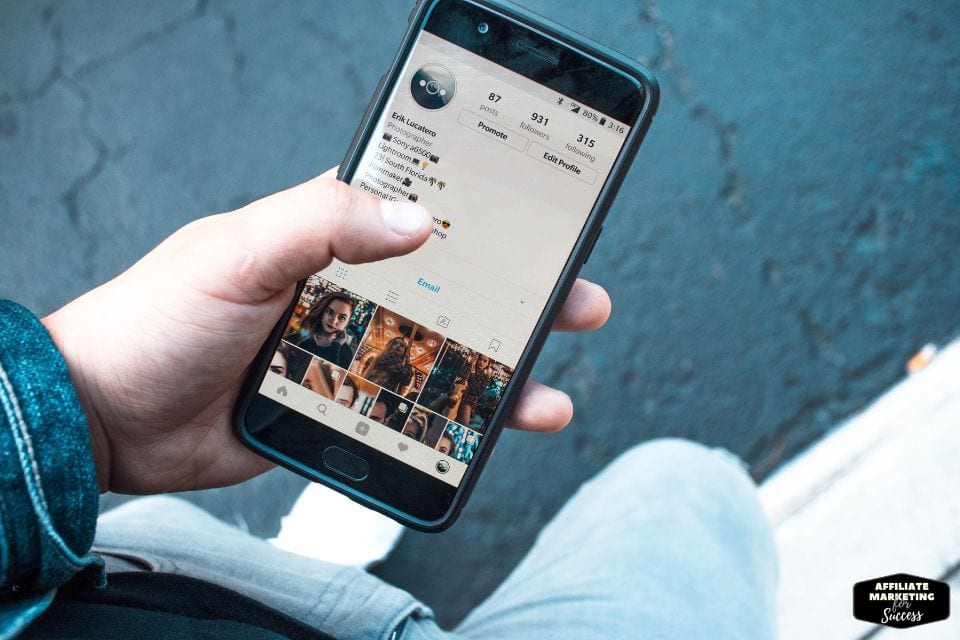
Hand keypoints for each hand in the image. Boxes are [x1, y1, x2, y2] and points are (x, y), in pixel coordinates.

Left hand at [42, 171, 610, 494]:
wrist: (111, 420)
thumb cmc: (160, 319)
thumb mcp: (239, 251)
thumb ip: (322, 222)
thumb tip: (418, 217)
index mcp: (326, 236)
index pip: (419, 209)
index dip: (482, 210)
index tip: (541, 212)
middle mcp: (348, 291)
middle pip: (453, 288)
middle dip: (520, 294)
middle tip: (578, 297)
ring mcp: (349, 352)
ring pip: (443, 356)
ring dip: (503, 369)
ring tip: (552, 385)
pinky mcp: (342, 408)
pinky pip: (413, 413)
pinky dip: (458, 422)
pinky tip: (494, 428)